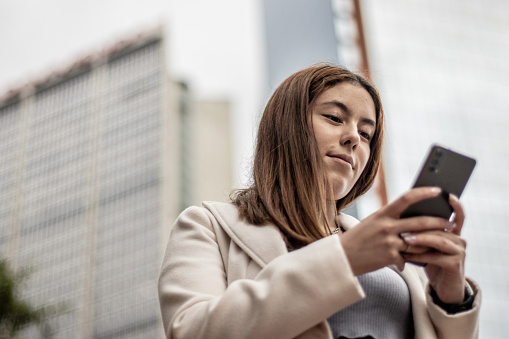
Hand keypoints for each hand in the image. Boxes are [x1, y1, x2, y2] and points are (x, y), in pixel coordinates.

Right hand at [339, 187, 453, 274]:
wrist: (343, 257)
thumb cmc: (360, 238)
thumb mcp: (373, 222)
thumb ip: (392, 218)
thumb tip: (414, 215)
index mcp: (382, 213)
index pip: (406, 198)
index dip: (423, 193)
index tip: (437, 190)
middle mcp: (387, 226)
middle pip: (421, 222)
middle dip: (439, 222)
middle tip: (450, 222)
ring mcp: (389, 242)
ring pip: (420, 241)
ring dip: (433, 242)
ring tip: (442, 241)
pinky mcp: (390, 257)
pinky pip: (410, 257)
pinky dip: (415, 259)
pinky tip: (418, 260)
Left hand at [401, 194, 466, 303]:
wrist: (443, 289)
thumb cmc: (431, 262)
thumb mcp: (426, 245)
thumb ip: (422, 231)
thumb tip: (404, 215)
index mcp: (453, 232)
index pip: (456, 214)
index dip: (455, 204)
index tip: (446, 194)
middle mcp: (459, 239)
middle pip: (440, 226)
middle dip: (421, 225)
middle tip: (403, 225)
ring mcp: (459, 252)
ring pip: (438, 240)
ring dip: (420, 239)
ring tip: (404, 239)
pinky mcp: (455, 264)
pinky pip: (435, 256)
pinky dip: (419, 256)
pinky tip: (407, 257)